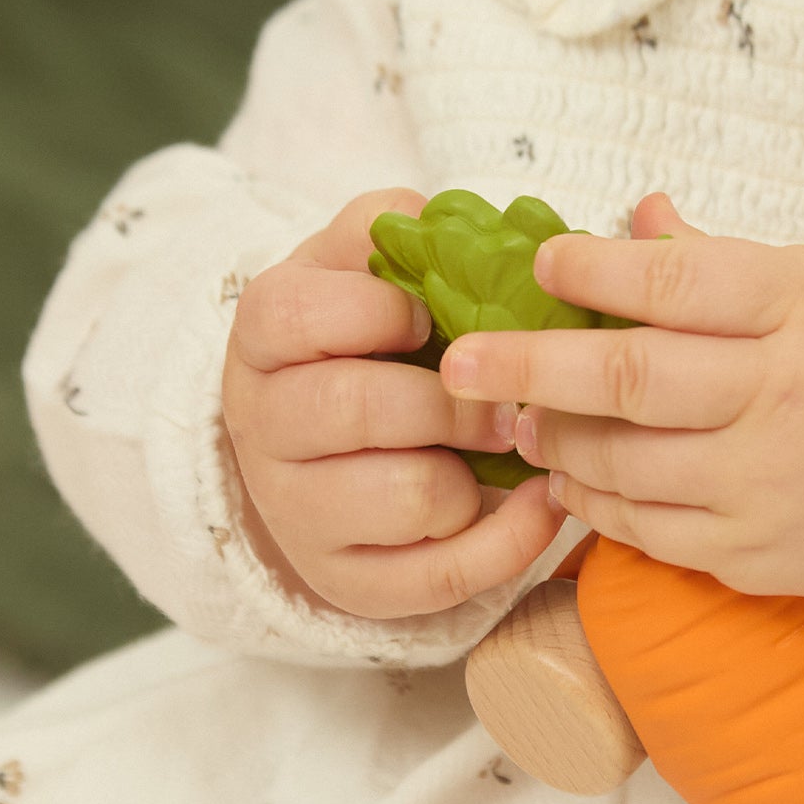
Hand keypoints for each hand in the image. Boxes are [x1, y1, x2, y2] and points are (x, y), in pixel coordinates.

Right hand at [222, 190, 569, 619]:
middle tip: (504, 398)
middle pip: (360, 408)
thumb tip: (450, 220)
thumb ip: (396, 234)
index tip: (435, 317)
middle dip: (455, 402)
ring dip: (475, 473)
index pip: (307, 313)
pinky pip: (445, 574)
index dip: (388, 311)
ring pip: (409, 495)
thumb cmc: (366, 344)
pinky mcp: (350, 583)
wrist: (325, 453)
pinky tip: (540, 502)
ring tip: (498, 451)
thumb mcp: (361, 271)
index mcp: (264, 335)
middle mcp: (264, 427)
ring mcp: (300, 514)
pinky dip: (510, 539)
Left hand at [437, 195, 803, 646]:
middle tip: (457, 360)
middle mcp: (785, 400)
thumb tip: (629, 219)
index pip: (677, 281)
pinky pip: (650, 532)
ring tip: (517, 418)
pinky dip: (597, 504)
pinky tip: (571, 478)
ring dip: (555, 440)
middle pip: (629, 378)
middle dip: (526, 365)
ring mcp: (770, 488)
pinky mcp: (760, 558)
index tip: (541, 263)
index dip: (594, 271)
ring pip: (624, 465)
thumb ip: (727, 261)